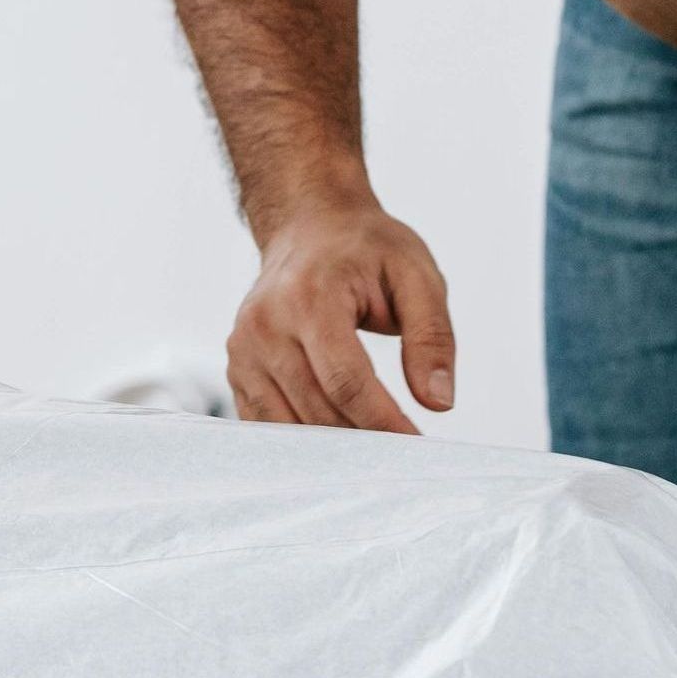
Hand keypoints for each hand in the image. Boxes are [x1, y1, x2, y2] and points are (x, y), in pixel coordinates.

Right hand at [226, 203, 454, 432]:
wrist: (309, 227)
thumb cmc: (364, 249)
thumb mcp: (416, 275)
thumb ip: (432, 337)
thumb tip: (438, 402)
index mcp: (309, 297)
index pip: (346, 381)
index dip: (383, 422)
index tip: (415, 442)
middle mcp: (265, 324)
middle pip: (318, 409)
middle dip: (365, 437)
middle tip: (402, 450)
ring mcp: (244, 349)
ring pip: (291, 426)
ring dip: (335, 446)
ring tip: (374, 443)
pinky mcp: (238, 368)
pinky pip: (268, 423)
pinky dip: (304, 439)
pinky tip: (338, 436)